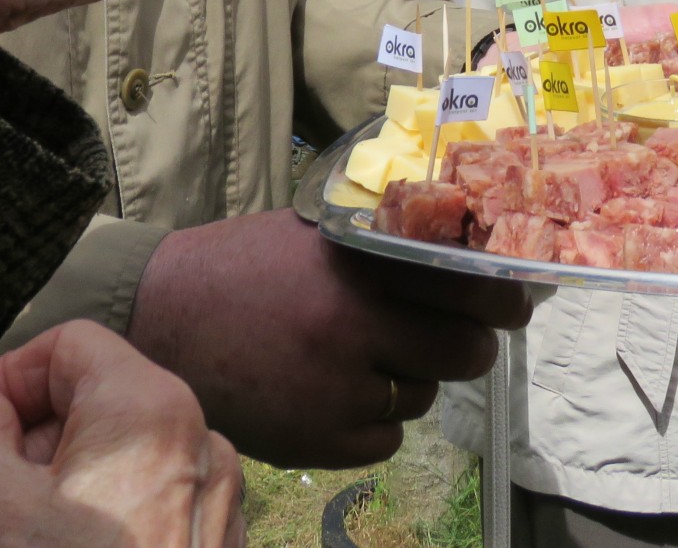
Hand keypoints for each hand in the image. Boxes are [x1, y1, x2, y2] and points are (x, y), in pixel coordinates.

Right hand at [0, 320, 243, 547]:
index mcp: (149, 406)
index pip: (70, 344)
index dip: (7, 378)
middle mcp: (198, 435)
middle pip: (98, 396)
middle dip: (31, 437)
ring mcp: (216, 492)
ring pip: (124, 451)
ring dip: (64, 480)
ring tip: (26, 535)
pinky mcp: (218, 539)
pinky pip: (155, 496)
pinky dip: (108, 511)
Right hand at [128, 208, 530, 467]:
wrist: (160, 318)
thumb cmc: (243, 266)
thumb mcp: (318, 235)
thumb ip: (385, 248)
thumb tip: (470, 260)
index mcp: (357, 267)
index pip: (467, 289)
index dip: (503, 298)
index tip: (518, 298)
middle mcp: (352, 329)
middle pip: (461, 354)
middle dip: (465, 346)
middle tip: (452, 336)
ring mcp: (333, 392)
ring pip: (421, 398)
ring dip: (408, 380)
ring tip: (364, 357)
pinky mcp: (315, 441)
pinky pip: (384, 438)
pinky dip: (372, 420)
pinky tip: (336, 392)